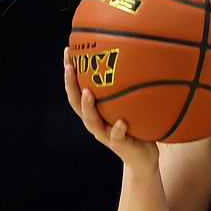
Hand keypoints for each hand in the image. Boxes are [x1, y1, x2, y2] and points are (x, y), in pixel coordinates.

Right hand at [63, 48, 158, 170]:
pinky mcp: (120, 146)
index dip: (70, 72)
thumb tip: (135, 56)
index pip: (77, 89)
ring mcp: (106, 135)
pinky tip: (121, 122)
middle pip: (76, 103)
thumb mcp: (128, 105)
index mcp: (95, 111)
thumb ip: (127, 88)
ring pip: (92, 121)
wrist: (142, 159)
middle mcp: (96, 123)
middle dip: (71, 85)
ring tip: (87, 92)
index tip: (68, 51)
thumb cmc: (135, 127)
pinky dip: (118, 129)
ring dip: (88, 107)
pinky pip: (117, 137)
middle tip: (69, 67)